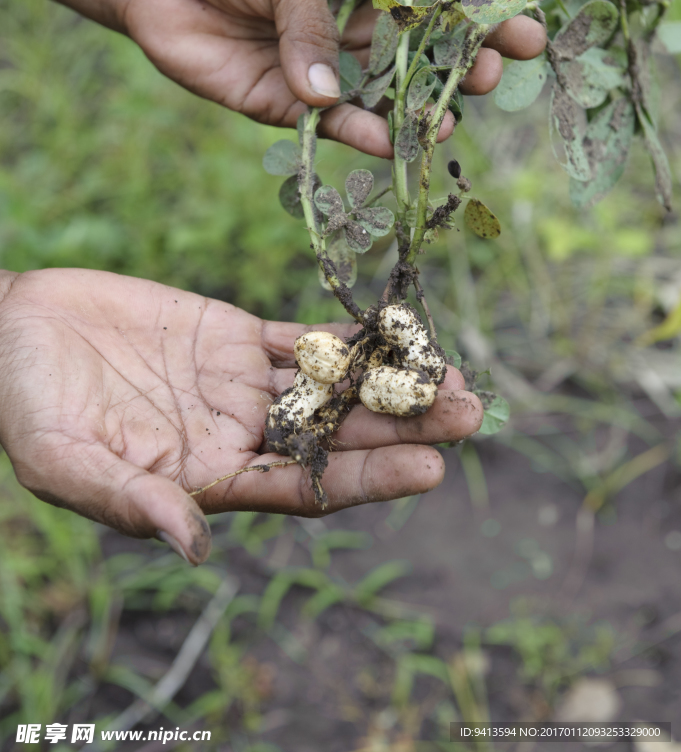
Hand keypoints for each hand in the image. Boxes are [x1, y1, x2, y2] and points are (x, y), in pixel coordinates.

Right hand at [0, 268, 483, 563]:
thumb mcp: (67, 463)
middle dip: (402, 425)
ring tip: (456, 374)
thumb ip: (131, 501)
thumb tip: (195, 546)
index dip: (365, 478)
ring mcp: (240, 383)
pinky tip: (394, 331)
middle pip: (335, 434)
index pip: (303, 487)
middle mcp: (238, 435)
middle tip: (470, 414)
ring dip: (391, 379)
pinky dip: (345, 335)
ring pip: (330, 383)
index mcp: (207, 479)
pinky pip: (300, 336)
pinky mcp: (232, 334)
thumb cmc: (28, 406)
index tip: (429, 468)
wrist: (16, 332)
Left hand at [123, 0, 545, 156]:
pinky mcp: (286, 106)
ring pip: (383, 97)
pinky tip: (387, 143)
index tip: (523, 30)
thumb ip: (311, 21)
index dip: (479, 17)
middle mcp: (352, 33)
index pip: (434, 2)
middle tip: (494, 75)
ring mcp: (323, 73)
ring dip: (418, 111)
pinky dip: (358, 136)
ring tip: (451, 120)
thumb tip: (331, 91)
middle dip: (462, 65)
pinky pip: (330, 126)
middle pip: (420, 56)